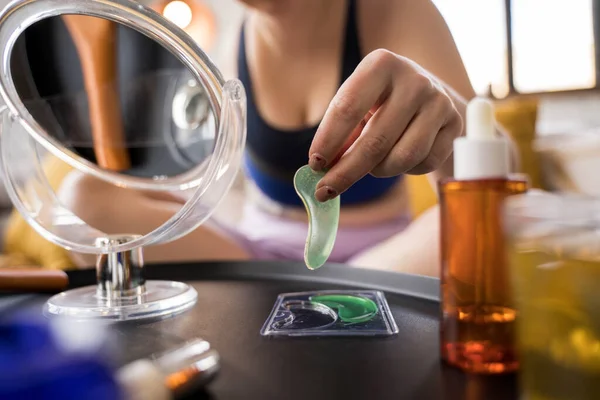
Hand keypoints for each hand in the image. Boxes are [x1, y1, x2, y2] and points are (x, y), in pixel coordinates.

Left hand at [309, 49, 463, 201]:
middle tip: (324, 191)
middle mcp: (414, 79)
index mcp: (381, 64)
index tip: (314, 166)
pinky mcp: (454, 123)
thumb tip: (324, 169)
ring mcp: (439, 101)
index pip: (348, 108)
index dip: (328, 141)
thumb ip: (340, 133)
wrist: (429, 96)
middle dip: (346, 172)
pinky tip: (400, 155)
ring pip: (402, 157)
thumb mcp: (357, 106)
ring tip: (372, 164)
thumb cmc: (380, 102)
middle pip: (375, 141)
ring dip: (379, 170)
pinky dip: (406, 170)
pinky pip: (424, 163)